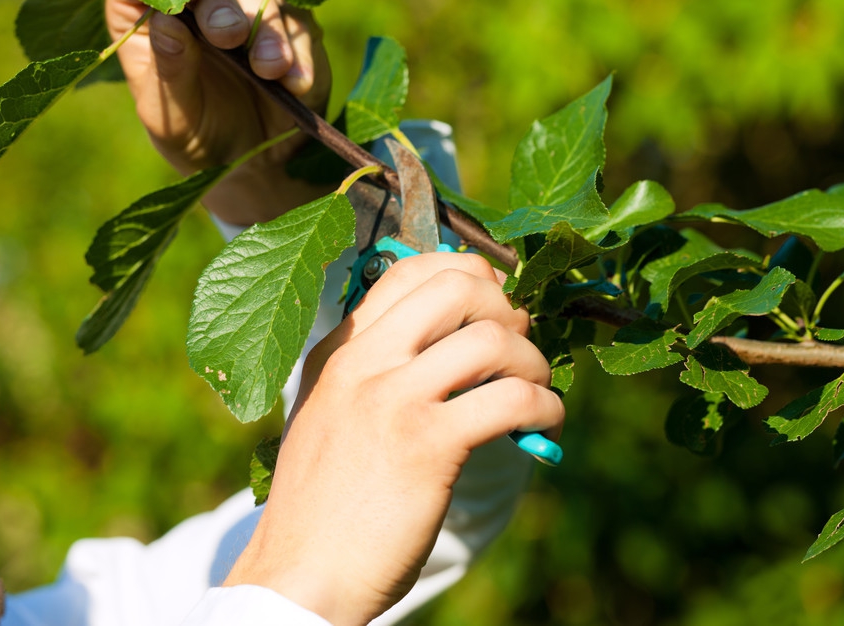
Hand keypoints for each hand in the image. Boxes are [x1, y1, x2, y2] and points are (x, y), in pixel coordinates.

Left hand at [106, 0, 333, 224]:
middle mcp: (196, 3)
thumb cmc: (197, 137)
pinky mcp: (288, 25)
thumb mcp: (172, 117)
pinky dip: (298, 47)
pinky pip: (297, 17)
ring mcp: (244, 8)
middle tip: (229, 36)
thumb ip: (169, 70)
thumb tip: (165, 21)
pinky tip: (296, 83)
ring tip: (269, 69)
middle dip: (220, 0)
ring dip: (264, 23)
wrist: (254, 166)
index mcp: (149, 20)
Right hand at [224, 253, 564, 625]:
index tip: (493, 303)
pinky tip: (543, 426)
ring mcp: (392, 400)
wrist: (300, 573)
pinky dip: (544, 407)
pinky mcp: (426, 446)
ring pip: (491, 338)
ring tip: (535, 389)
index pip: (407, 270)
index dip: (466, 273)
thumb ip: (372, 372)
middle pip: (456, 288)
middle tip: (518, 343)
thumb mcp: (328, 415)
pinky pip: (510, 399)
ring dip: (533, 361)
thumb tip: (450, 343)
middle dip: (505, 307)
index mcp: (338, 350)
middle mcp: (362, 363)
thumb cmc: (323, 502)